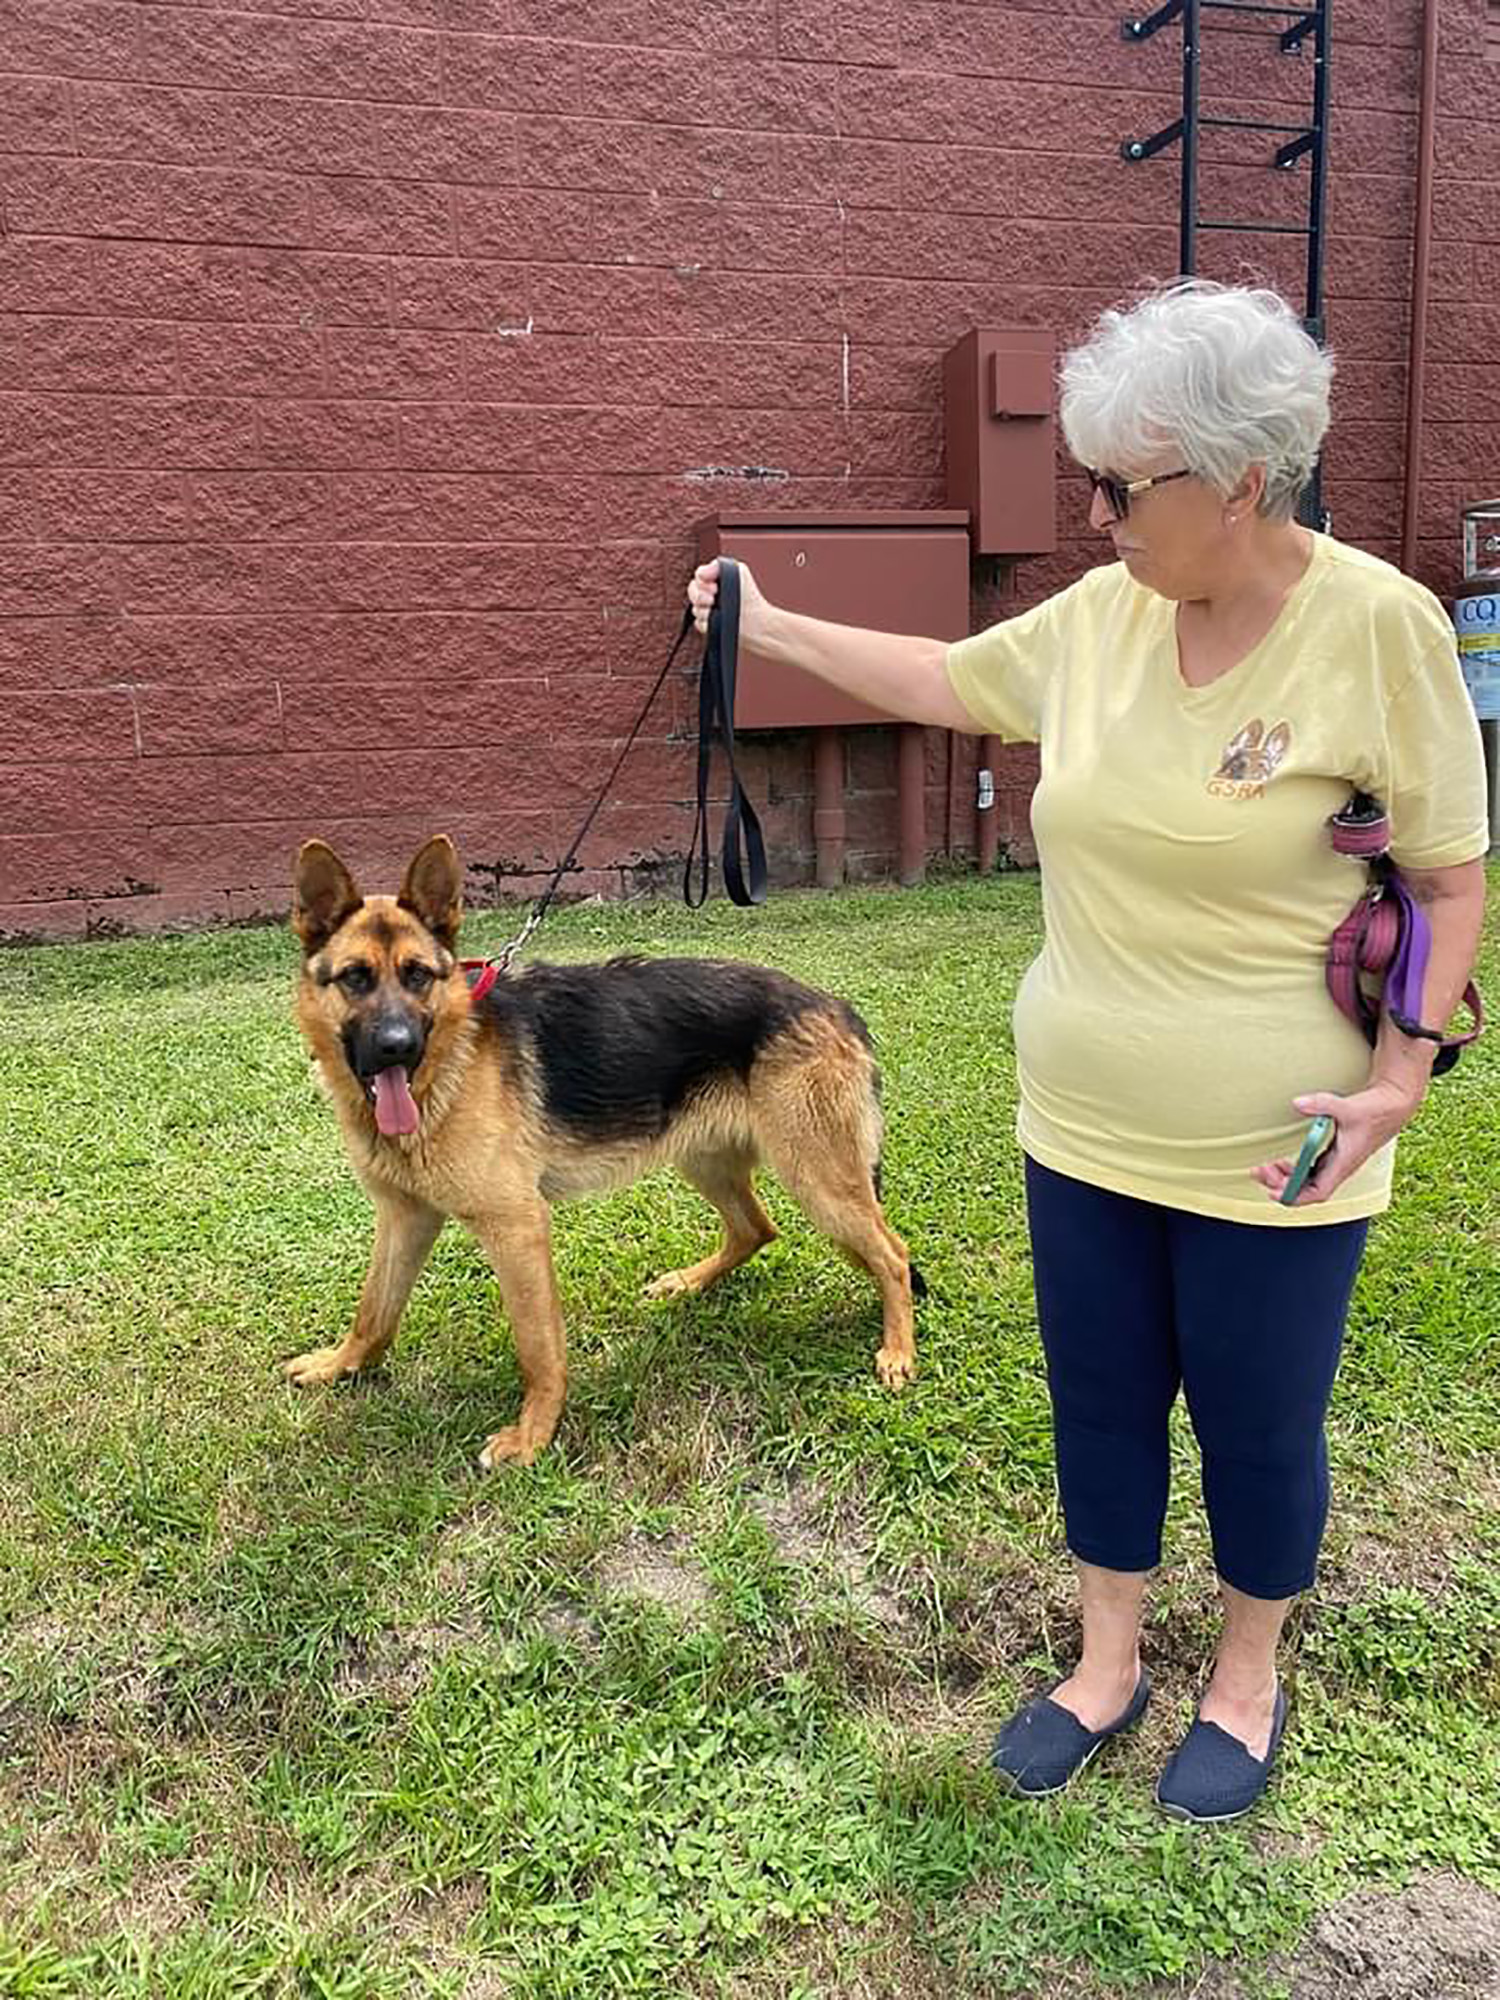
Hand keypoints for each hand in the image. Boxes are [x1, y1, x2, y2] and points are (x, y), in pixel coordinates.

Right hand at [687, 557, 768, 643]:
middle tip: (713, 600)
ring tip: (718, 612)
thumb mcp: (738, 571)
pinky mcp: (709, 626)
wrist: (755, 621)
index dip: (702, 582)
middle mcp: (709, 594)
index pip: (698, 577)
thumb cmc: (750, 595)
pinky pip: (698, 623)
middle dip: (700, 596)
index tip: (715, 588)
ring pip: (695, 609)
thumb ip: (718, 566)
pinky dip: (707, 623)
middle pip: (692, 592)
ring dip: (705, 611)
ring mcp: (708, 610)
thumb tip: (700, 575)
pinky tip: (718, 622)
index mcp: (715, 581)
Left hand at [1252, 1081, 1421, 1206]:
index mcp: (1344, 1163)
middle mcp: (1339, 1167)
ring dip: (1285, 1176)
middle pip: (1307, 1188)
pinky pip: (1310, 1168)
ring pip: (1307, 1179)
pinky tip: (1281, 1160)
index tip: (1273, 1191)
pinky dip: (1294, 1168)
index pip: (1317, 1192)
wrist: (1394, 1104)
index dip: (1295, 1196)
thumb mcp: (1348, 1107)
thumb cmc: (1375, 1109)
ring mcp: (1337, 1161)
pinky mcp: (1335, 1153)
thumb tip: (1296, 1103)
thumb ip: (1322, 1104)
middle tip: (1259, 1171)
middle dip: (1282, 1184)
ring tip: (1264, 1167)